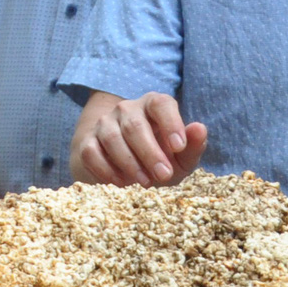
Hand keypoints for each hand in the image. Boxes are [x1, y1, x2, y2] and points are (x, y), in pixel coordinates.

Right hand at [73, 92, 206, 185]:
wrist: (127, 168)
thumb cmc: (161, 158)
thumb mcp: (182, 157)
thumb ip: (193, 145)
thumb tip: (199, 129)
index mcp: (154, 105)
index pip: (161, 104)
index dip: (170, 123)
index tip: (179, 147)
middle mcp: (127, 109)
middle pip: (134, 125)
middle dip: (150, 152)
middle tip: (164, 175)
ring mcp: (105, 123)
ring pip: (112, 137)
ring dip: (129, 162)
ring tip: (145, 182)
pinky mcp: (88, 141)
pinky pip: (91, 152)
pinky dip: (106, 169)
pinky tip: (121, 182)